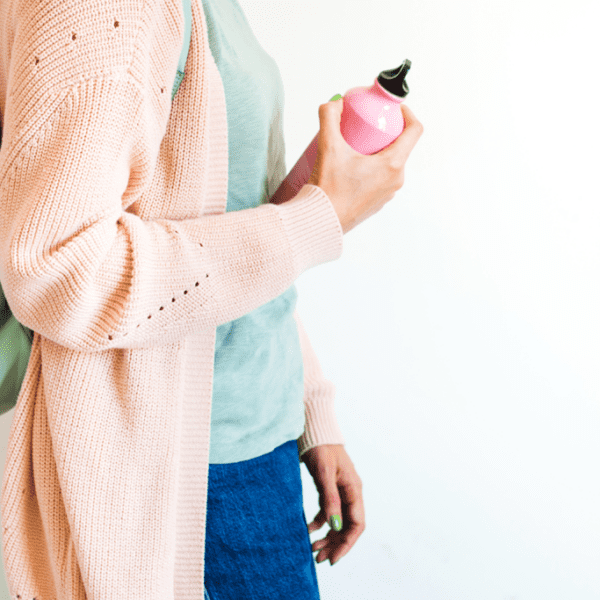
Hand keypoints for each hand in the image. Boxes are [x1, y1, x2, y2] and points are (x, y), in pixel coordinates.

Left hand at [301, 444, 365, 565]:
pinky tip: (308, 530)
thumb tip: (334, 526)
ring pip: (337, 522)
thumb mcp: (324, 473)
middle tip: (318, 558)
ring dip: (327, 537)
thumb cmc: (321, 447)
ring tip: (312, 550)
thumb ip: (330, 498)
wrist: (313, 430)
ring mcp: (340, 491)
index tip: (333, 558)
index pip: (356, 525)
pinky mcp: (329, 489)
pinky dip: (319, 523)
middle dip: (335, 544)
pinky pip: (327, 512)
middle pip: (347, 526)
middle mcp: (350, 493)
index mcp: (354, 490)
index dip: (346, 544)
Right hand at [307, 99, 423, 234]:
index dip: (406, 114)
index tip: (393, 109)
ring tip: (358, 144)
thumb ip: (329, 117)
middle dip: (385, 132)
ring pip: (390, 163)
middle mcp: (395, 181)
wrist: (321, 222)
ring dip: (378, 151)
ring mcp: (387, 193)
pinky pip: (381, 178)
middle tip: (367, 124)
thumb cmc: (329, 191)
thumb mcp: (328, 147)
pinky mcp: (377, 202)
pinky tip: (354, 165)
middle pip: (400, 146)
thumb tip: (335, 103)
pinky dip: (372, 167)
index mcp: (393, 165)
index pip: (414, 131)